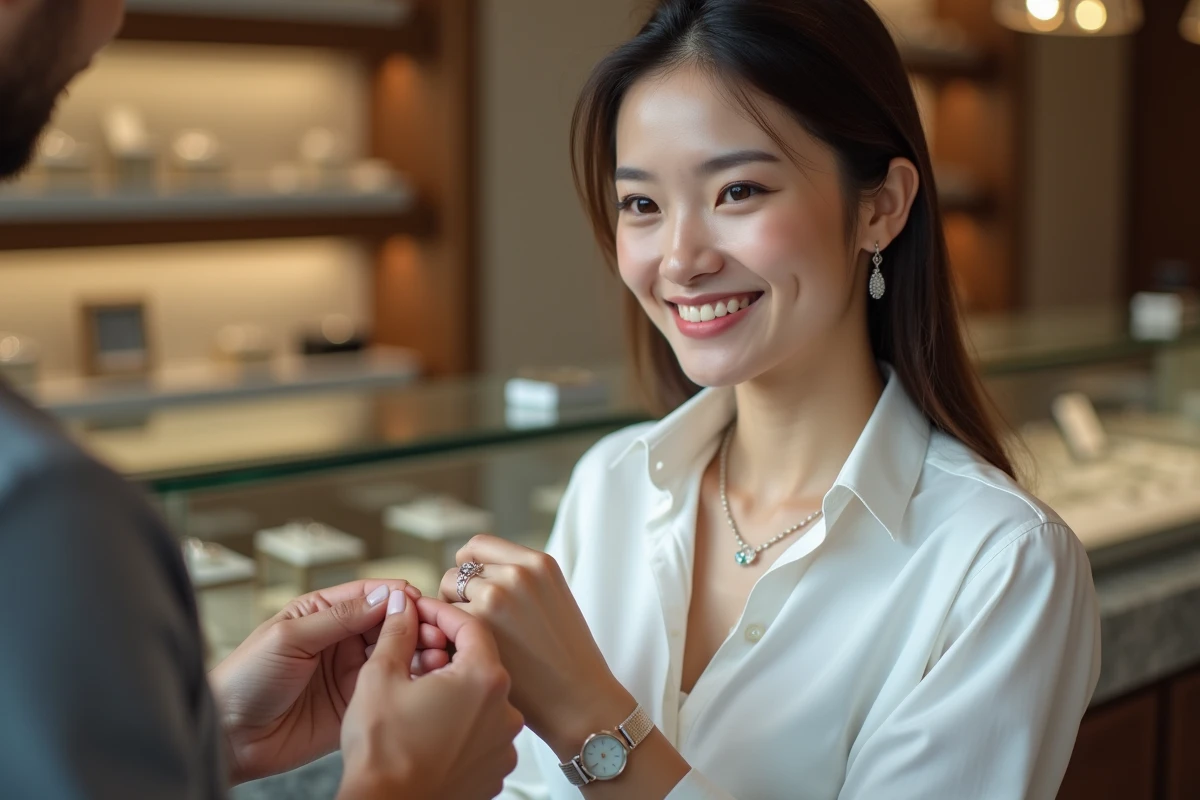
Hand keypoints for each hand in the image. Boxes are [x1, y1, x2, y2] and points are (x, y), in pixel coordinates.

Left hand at [208, 579, 450, 783]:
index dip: (396, 596)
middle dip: (414, 624)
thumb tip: (383, 596)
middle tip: (435, 631)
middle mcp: (339, 639)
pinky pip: (388, 686)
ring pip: (394, 653)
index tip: (421, 601)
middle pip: (388, 622)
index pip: (368, 595)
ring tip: (436, 655)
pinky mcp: (355, 703)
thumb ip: (337, 617)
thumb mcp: (288, 637)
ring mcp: (349, 672)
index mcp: (320, 613)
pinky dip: (409, 680)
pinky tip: (423, 679)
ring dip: (417, 651)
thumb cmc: (244, 680)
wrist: (230, 738)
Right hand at [338, 592, 522, 799]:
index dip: (441, 613)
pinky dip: (462, 723)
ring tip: (420, 694)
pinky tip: (432, 725)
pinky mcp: (495, 770)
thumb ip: (398, 632)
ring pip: (481, 699)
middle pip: (479, 662)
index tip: (421, 612)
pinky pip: (483, 732)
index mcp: (484, 680)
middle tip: (414, 653)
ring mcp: (503, 744)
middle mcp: (505, 711)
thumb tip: (403, 606)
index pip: (471, 626)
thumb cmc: (382, 753)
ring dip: (455, 690)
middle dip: (447, 652)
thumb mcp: (380, 676)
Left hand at [440, 535, 633, 757]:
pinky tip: (468, 656)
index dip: (467, 567)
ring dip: (451, 615)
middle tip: (475, 627)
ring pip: (445, 593)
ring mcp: (496, 597)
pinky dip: (448, 637)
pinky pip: (443, 620)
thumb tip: (467, 570)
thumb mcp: (552, 598)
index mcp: (538, 562)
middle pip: (457, 570)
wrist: (579, 699)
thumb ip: (517, 579)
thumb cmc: (564, 657)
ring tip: (473, 642)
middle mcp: (516, 573)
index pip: (478, 545)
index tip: (470, 591)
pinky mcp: (479, 625)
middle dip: (458, 595)